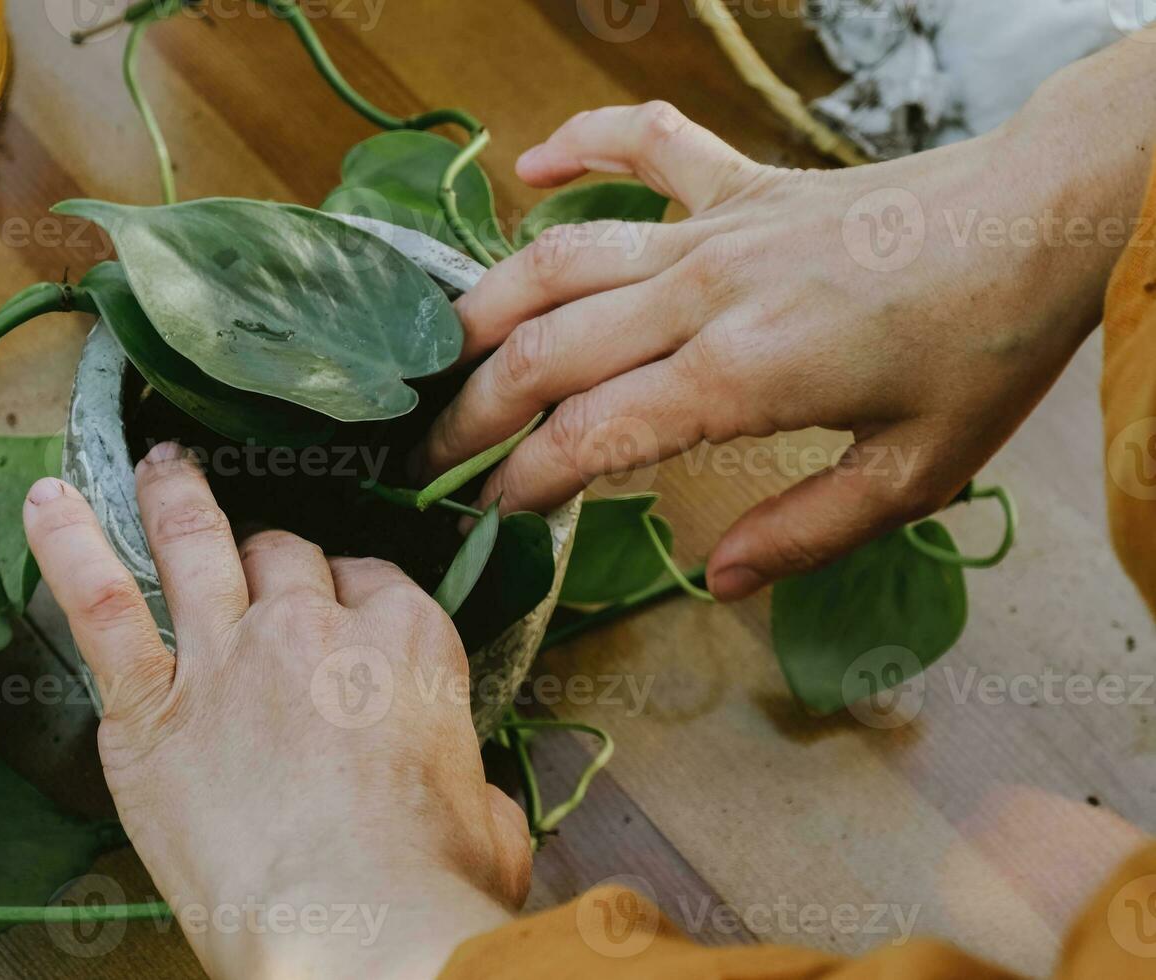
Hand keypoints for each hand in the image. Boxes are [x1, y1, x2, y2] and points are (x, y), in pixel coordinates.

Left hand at [21, 444, 529, 979]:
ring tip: (157, 467)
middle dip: (270, 558)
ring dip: (173, 497)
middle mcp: (314, 627)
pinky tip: (46, 503)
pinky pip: (102, 606)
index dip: (349, 593)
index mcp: (406, 642)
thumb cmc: (429, 889)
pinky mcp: (152, 707)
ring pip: (195, 544)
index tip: (340, 609)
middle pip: (285, 555)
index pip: (371, 580)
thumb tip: (468, 795)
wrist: (351, 932)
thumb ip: (470, 785)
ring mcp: (226, 656)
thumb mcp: (489, 822)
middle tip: (252, 563)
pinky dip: (68, 547)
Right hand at [422, 43, 1153, 600]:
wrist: (1043, 218)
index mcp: (739, 375)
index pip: (586, 435)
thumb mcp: (915, 474)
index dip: (520, 480)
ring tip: (437, 350)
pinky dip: (576, 147)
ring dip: (484, 304)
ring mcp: (713, 227)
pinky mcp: (738, 182)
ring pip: (558, 256)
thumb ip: (807, 532)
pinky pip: (638, 146)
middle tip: (429, 453)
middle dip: (470, 409)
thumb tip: (715, 580)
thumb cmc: (984, 351)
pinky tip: (525, 166)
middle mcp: (702, 293)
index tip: (484, 512)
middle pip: (543, 349)